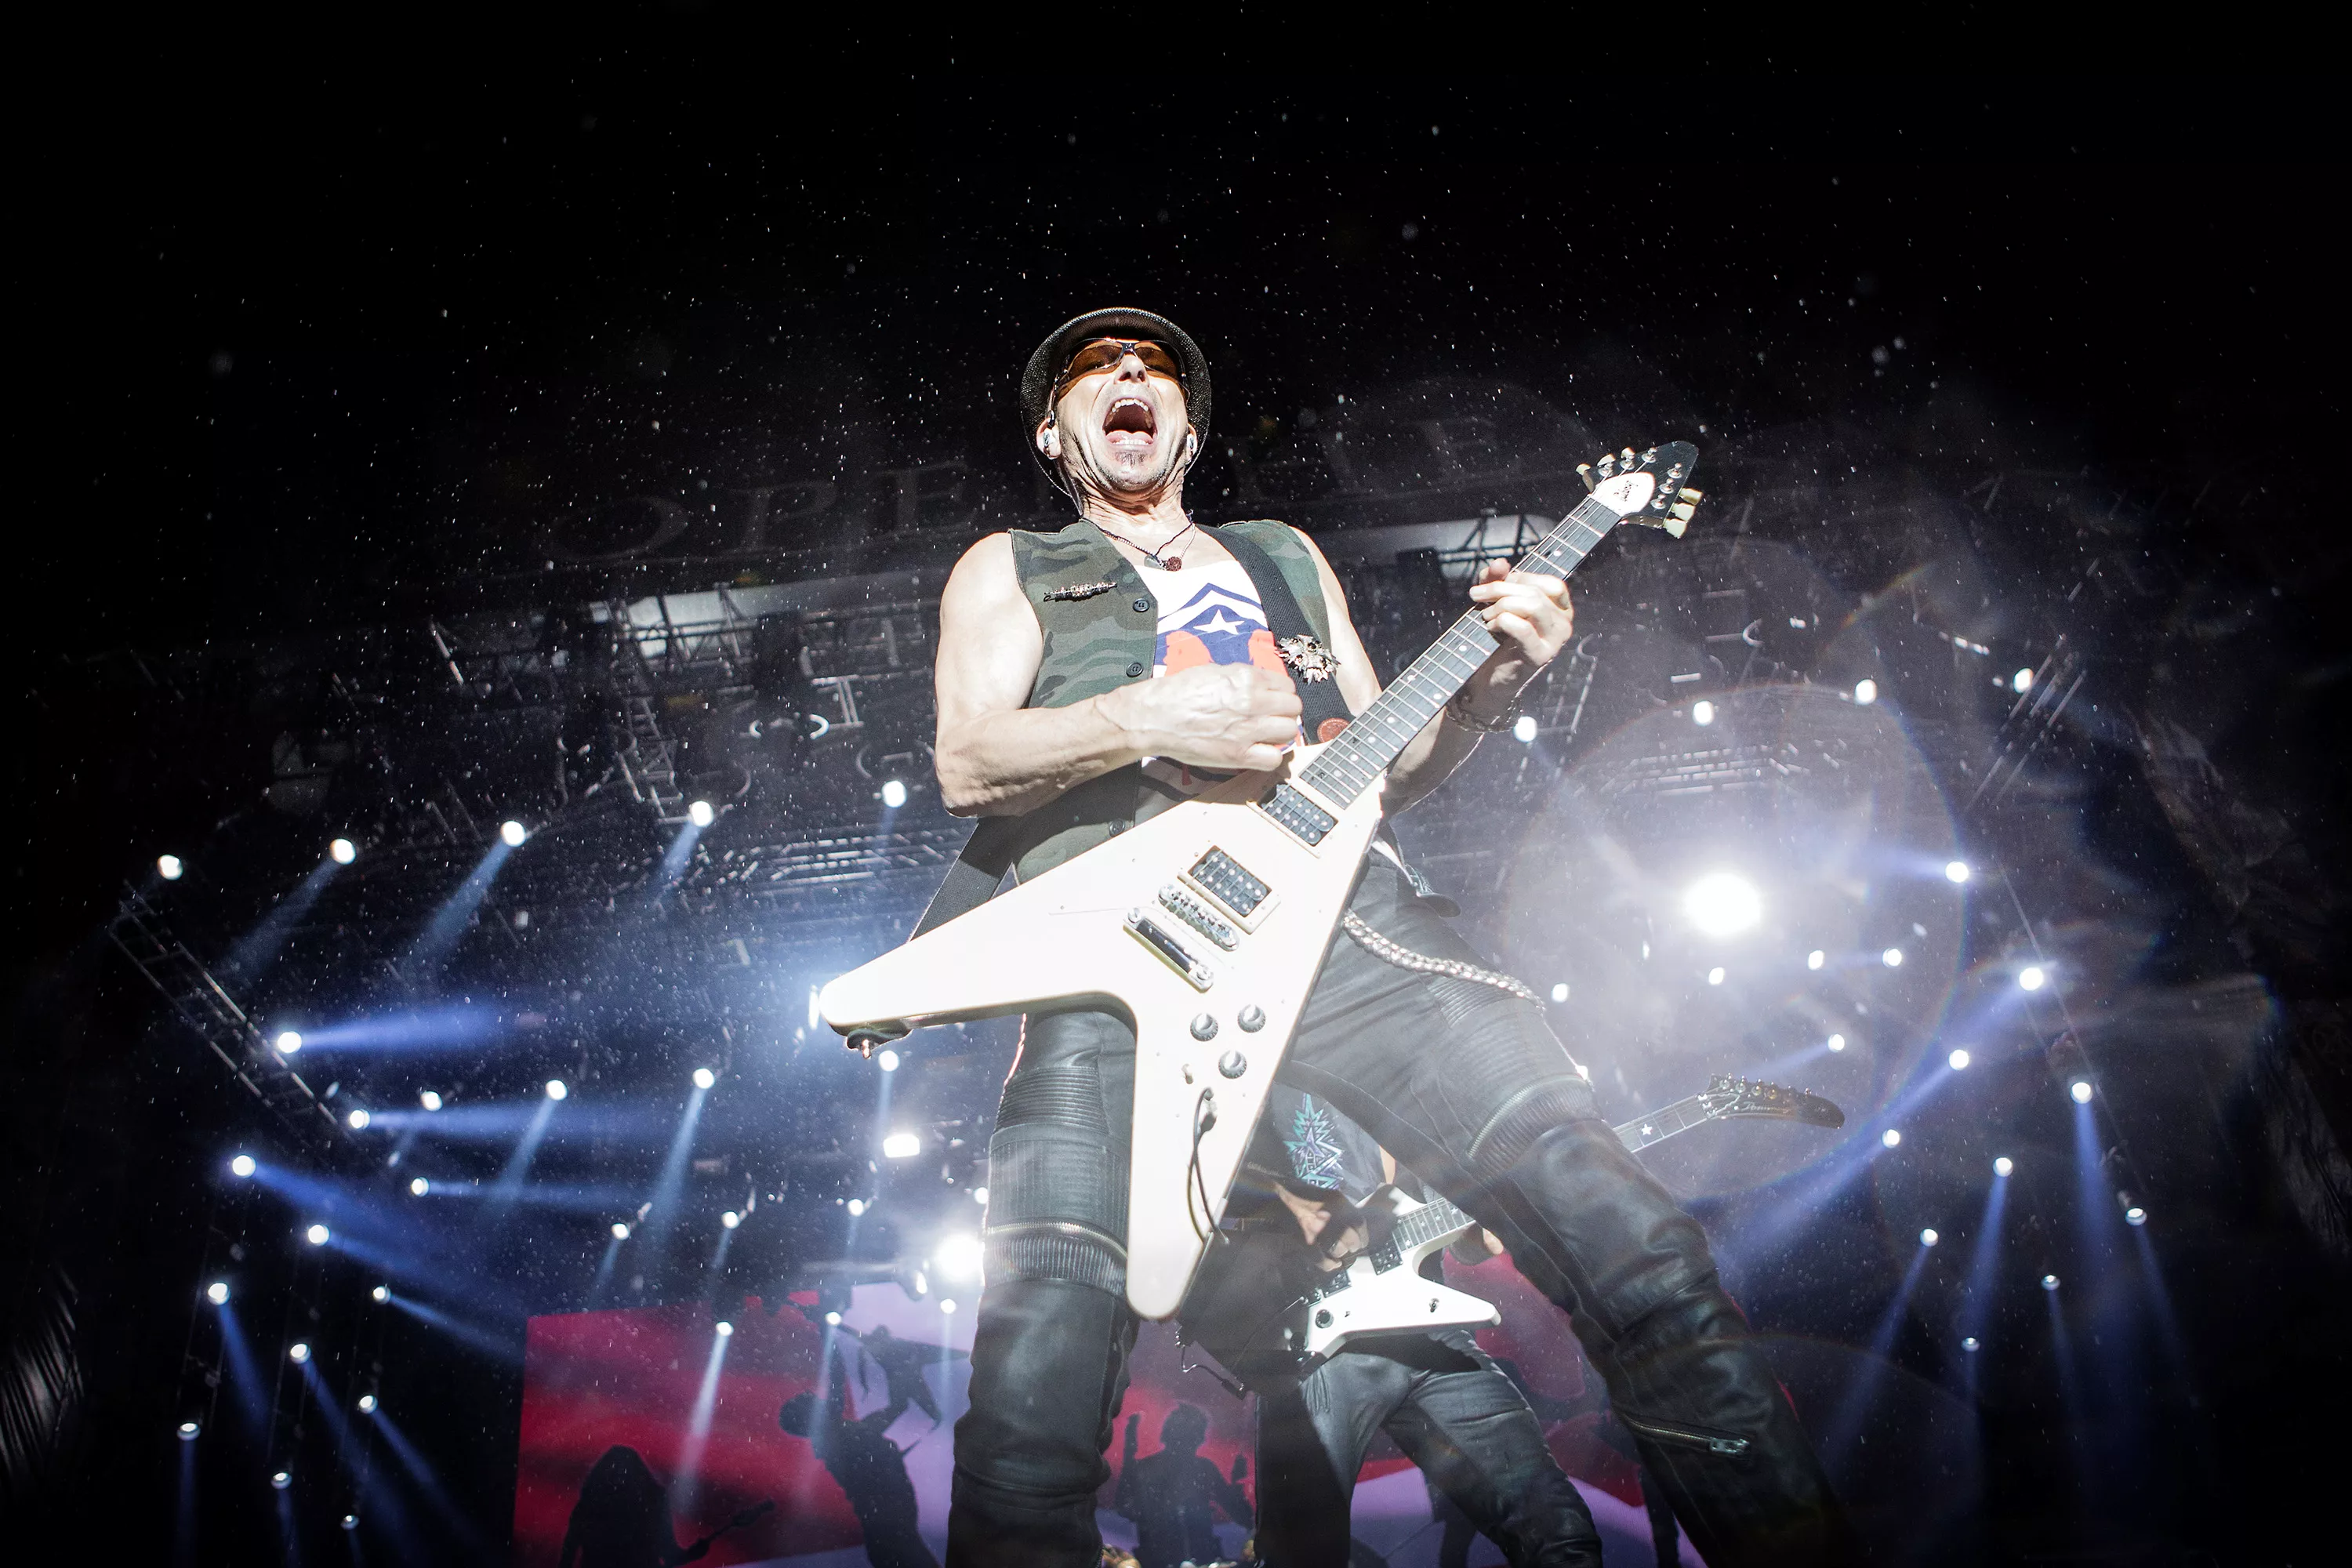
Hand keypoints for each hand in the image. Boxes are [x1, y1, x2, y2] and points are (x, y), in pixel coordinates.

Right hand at [1100, 662, 1301, 771]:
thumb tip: (1264, 686)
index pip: (1286, 686)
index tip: (1272, 701)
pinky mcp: (1238, 754)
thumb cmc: (1179, 692)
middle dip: (1284, 713)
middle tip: (1271, 718)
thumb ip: (1244, 677)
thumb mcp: (1215, 671)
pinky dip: (1270, 756)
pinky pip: (1274, 759)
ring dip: (1280, 733)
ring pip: (1288, 731)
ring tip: (1266, 734)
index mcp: (1246, 678)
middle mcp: (1252, 702)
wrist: (1155, 717)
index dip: (1280, 694)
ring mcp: (1247, 729)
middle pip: (1293, 708)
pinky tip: (1259, 751)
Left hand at [1465, 563, 1573, 697]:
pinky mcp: (1541, 656)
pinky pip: (1522, 628)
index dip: (1519, 578)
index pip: (1548, 583)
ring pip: (1533, 606)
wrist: (1488, 677)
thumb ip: (1497, 579)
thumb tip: (1499, 563)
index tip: (1494, 585)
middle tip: (1476, 596)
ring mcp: (1556, 641)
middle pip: (1535, 593)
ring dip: (1501, 606)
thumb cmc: (1496, 637)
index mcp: (1561, 608)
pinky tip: (1491, 628)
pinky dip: (1502, 622)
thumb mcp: (1495, 601)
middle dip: (1499, 590)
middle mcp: (1565, 623)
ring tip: (1486, 616)